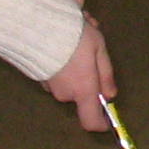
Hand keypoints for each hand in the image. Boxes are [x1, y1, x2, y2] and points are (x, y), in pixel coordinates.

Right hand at [42, 15, 115, 131]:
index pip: (91, 121)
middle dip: (90, 73)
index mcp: (83, 90)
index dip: (101, 124)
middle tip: (93, 46)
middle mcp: (65, 93)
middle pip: (83, 92)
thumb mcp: (99, 50)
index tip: (107, 121)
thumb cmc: (74, 37)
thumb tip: (110, 95)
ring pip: (71, 79)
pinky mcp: (38, 76)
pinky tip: (64, 36)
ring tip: (79, 33)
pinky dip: (63, 58)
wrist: (38, 25)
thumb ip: (106, 75)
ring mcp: (50, 86)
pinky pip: (58, 72)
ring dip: (77, 61)